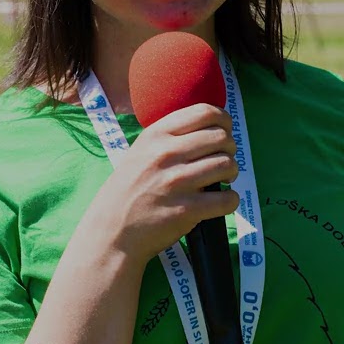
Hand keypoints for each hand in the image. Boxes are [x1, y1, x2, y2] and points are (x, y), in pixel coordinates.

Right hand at [79, 103, 239, 265]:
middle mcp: (166, 154)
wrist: (112, 231)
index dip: (223, 120)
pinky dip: (230, 200)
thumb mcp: (140, 152)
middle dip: (230, 148)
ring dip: (232, 172)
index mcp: (156, 135)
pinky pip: (227, 199)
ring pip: (227, 165)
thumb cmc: (128, 190)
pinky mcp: (186, 210)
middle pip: (221, 137)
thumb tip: (210, 127)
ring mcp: (177, 182)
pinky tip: (221, 201)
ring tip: (223, 180)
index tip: (224, 131)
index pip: (204, 112)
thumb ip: (169, 137)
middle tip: (223, 160)